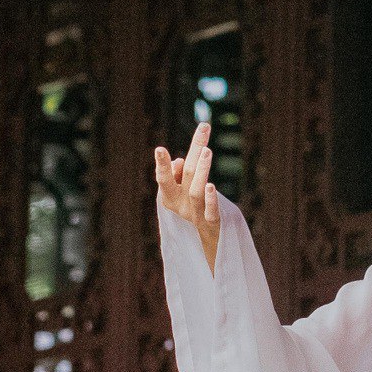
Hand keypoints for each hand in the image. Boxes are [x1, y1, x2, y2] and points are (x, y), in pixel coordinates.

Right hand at [155, 122, 220, 273]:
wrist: (208, 243)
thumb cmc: (195, 209)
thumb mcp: (184, 191)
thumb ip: (181, 174)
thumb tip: (181, 161)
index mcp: (170, 197)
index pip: (164, 178)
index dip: (162, 165)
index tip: (159, 149)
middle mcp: (180, 206)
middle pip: (187, 175)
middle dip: (195, 149)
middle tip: (204, 128)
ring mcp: (195, 216)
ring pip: (196, 192)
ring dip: (201, 170)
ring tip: (207, 151)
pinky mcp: (211, 224)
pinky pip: (210, 213)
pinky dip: (210, 200)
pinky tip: (212, 187)